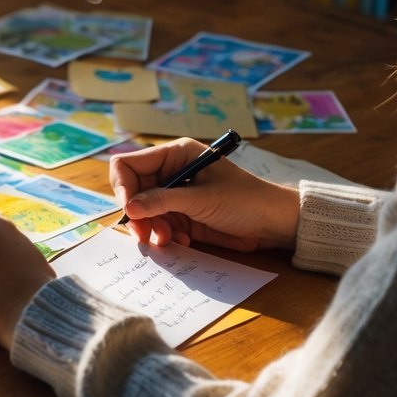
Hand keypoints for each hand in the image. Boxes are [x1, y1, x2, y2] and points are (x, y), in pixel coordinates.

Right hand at [109, 138, 299, 250]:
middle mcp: (171, 173)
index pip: (129, 164)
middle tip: (145, 235)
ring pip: (143, 212)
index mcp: (175, 155)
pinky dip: (165, 236)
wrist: (273, 224)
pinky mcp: (182, 216)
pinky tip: (183, 241)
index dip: (123, 186)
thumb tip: (129, 207)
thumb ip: (163, 202)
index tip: (130, 210)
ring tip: (170, 240)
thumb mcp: (202, 199)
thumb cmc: (245, 200)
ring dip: (152, 228)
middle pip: (132, 191)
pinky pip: (158, 226)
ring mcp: (175, 196)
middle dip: (137, 214)